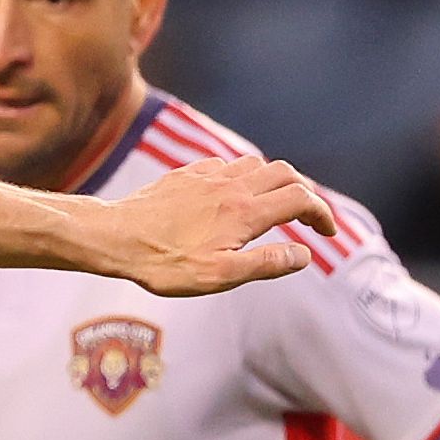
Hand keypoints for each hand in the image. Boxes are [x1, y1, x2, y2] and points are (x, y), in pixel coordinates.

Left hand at [100, 155, 335, 295]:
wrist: (112, 237)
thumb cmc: (163, 263)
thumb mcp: (219, 276)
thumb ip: (266, 264)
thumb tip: (305, 254)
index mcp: (246, 211)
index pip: (302, 200)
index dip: (322, 214)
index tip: (327, 233)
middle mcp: (232, 186)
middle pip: (286, 174)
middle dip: (305, 192)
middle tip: (309, 215)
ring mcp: (206, 177)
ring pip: (256, 164)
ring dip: (274, 179)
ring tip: (275, 202)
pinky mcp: (184, 175)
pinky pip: (224, 164)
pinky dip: (241, 174)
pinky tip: (232, 192)